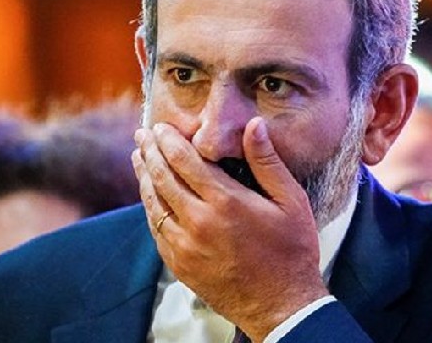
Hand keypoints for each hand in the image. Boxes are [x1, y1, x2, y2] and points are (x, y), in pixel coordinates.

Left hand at [131, 118, 327, 341]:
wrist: (281, 306)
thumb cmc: (292, 250)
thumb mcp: (291, 201)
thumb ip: (268, 162)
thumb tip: (254, 125)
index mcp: (225, 202)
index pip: (185, 161)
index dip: (169, 140)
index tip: (160, 127)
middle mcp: (199, 222)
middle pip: (163, 178)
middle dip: (151, 152)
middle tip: (142, 135)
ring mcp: (185, 246)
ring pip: (154, 204)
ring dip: (144, 177)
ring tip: (139, 158)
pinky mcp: (180, 265)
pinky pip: (156, 230)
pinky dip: (150, 208)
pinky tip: (150, 197)